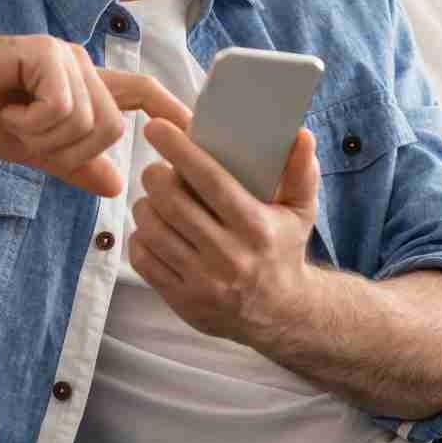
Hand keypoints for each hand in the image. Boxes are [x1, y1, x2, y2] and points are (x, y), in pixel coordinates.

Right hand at [0, 33, 191, 197]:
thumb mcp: (33, 151)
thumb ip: (74, 166)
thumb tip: (117, 186)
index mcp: (84, 87)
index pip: (142, 93)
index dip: (173, 110)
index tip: (198, 133)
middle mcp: (82, 65)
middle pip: (111, 128)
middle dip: (69, 152)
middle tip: (29, 139)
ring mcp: (64, 55)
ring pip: (87, 121)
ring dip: (44, 137)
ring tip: (14, 120)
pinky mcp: (43, 51)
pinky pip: (61, 106)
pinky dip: (32, 121)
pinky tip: (7, 107)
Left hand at [130, 118, 320, 344]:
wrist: (279, 315)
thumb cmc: (284, 249)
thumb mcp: (301, 211)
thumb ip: (301, 171)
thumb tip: (301, 135)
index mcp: (257, 227)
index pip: (211, 181)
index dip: (180, 150)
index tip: (155, 128)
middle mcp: (229, 255)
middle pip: (172, 203)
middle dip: (154, 177)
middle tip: (154, 170)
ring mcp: (203, 281)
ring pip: (153, 230)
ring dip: (145, 206)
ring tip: (154, 199)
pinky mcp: (183, 300)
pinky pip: (144, 260)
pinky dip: (140, 238)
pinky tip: (152, 229)